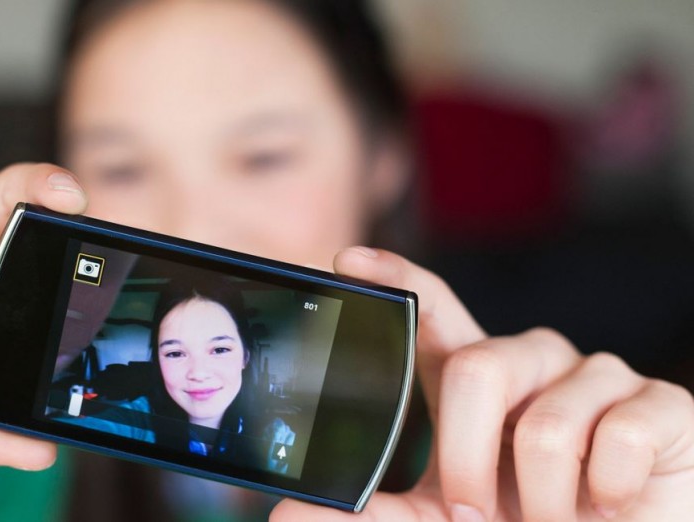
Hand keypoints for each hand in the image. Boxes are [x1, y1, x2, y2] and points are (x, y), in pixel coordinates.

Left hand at [272, 247, 693, 520]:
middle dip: (464, 459)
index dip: (396, 278)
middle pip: (478, 367)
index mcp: (478, 379)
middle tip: (471, 517)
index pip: (434, 310)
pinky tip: (613, 505)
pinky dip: (609, 495)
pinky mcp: (663, 405)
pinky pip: (621, 438)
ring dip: (541, 499)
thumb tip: (287, 515)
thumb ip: (379, 515)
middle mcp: (534, 362)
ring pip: (545, 421)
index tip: (346, 261)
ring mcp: (599, 378)